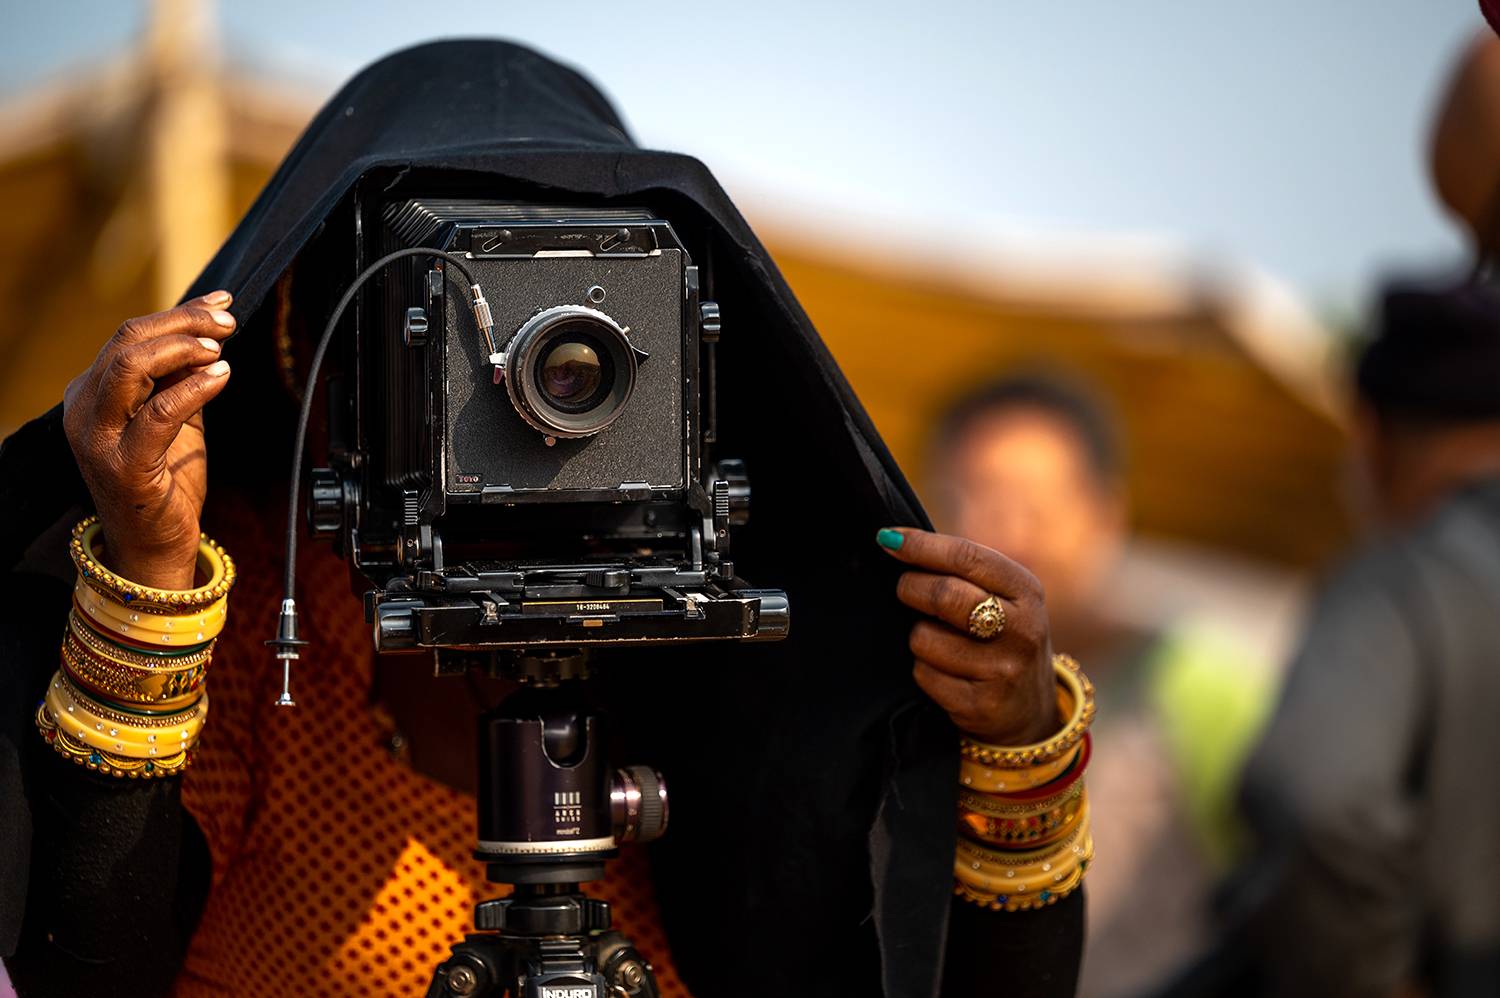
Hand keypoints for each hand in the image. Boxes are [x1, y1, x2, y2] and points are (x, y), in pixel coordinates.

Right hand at [62, 292, 236, 588]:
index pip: (131, 336)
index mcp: (94, 393)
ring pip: (130, 367)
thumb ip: (182, 379)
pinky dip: (194, 387)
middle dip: (183, 322)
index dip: (180, 313)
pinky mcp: (124, 464)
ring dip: (181, 348)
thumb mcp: (177, 418)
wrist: (156, 543)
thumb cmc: (167, 478)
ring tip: (220, 349)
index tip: (222, 302)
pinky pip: (158, 412)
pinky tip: (221, 376)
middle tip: (227, 322)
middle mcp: (86, 409)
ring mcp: (99, 437)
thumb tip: (209, 335)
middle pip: (128, 341)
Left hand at [877, 528, 1056, 744]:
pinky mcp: (981, 705)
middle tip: (905, 590)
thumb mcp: (1003, 598)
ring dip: (918, 637)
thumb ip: (962, 572)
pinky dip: (922, 669)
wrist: (1029, 710)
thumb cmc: (1001, 637)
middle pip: (944, 595)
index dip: (922, 546)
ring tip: (939, 642)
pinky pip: (923, 674)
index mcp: (1026, 591)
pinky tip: (944, 673)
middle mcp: (1022, 629)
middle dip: (910, 588)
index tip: (888, 538)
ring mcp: (1003, 670)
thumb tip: (894, 541)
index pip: (967, 558)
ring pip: (925, 638)